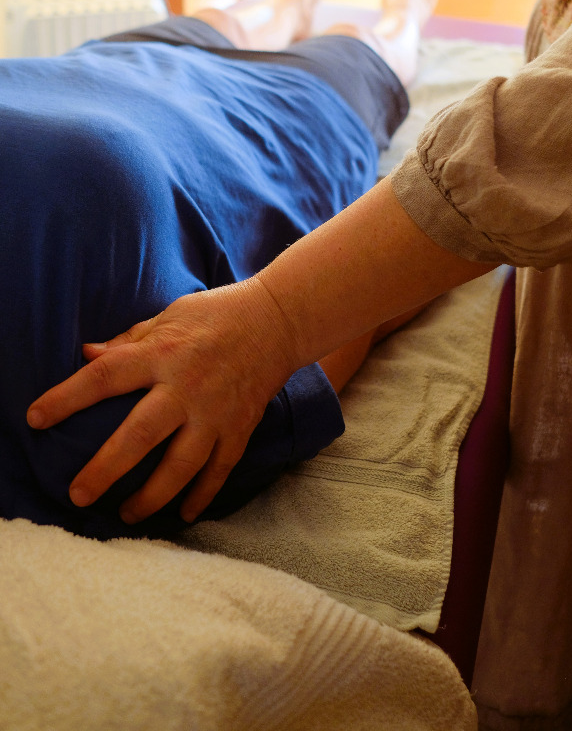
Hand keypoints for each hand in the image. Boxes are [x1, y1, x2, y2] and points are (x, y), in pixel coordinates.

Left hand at [26, 280, 295, 523]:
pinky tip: (183, 515)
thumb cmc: (215, 315)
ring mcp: (215, 412)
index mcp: (162, 353)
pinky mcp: (239, 428)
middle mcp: (186, 387)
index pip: (105, 377)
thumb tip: (87, 355)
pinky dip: (201, 497)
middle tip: (78, 495)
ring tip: (125, 515)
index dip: (67, 398)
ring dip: (151, 497)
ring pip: (180, 466)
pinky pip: (218, 471)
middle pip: (140, 436)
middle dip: (106, 469)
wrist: (277, 321)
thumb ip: (129, 340)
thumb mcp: (168, 316)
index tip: (36, 418)